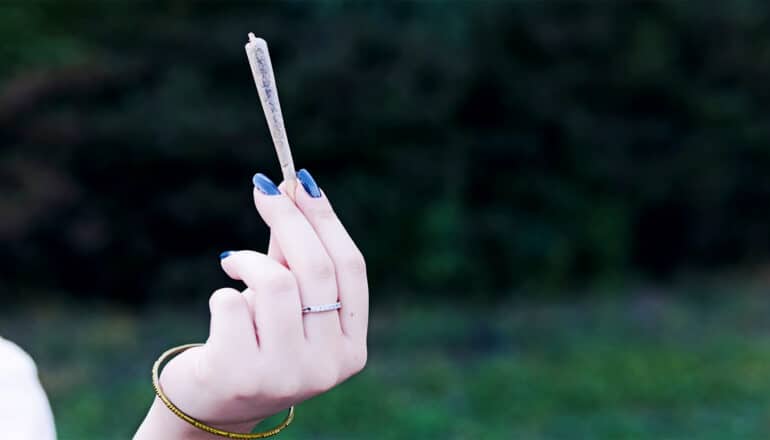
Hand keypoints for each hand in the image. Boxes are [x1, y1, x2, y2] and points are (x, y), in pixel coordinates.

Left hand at [135, 169, 367, 436]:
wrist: (214, 403)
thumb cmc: (256, 341)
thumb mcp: (287, 300)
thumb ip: (294, 253)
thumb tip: (293, 186)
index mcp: (352, 348)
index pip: (351, 268)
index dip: (326, 220)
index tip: (301, 182)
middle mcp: (328, 366)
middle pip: (316, 268)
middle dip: (288, 218)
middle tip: (264, 189)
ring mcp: (287, 375)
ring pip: (277, 282)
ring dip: (249, 260)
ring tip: (234, 263)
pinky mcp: (241, 376)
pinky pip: (233, 303)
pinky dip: (224, 293)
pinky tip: (223, 308)